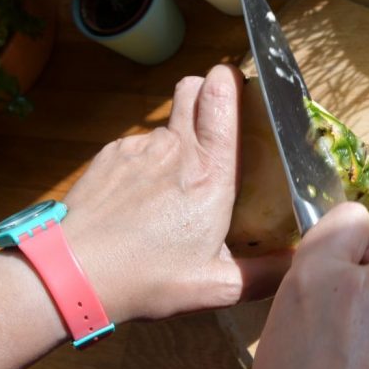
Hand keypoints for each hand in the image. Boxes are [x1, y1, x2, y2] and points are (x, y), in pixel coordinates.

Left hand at [60, 65, 290, 321]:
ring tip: (170, 189)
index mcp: (210, 175)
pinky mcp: (108, 156)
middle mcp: (175, 149)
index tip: (238, 85)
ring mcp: (137, 149)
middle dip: (205, 92)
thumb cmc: (147, 278)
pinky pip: (136, 148)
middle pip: (191, 89)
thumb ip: (264, 275)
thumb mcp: (216, 288)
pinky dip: (145, 164)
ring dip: (175, 142)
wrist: (71, 274)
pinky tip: (138, 201)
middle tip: (214, 123)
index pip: (221, 99)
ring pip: (164, 126)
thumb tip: (297, 264)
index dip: (230, 81)